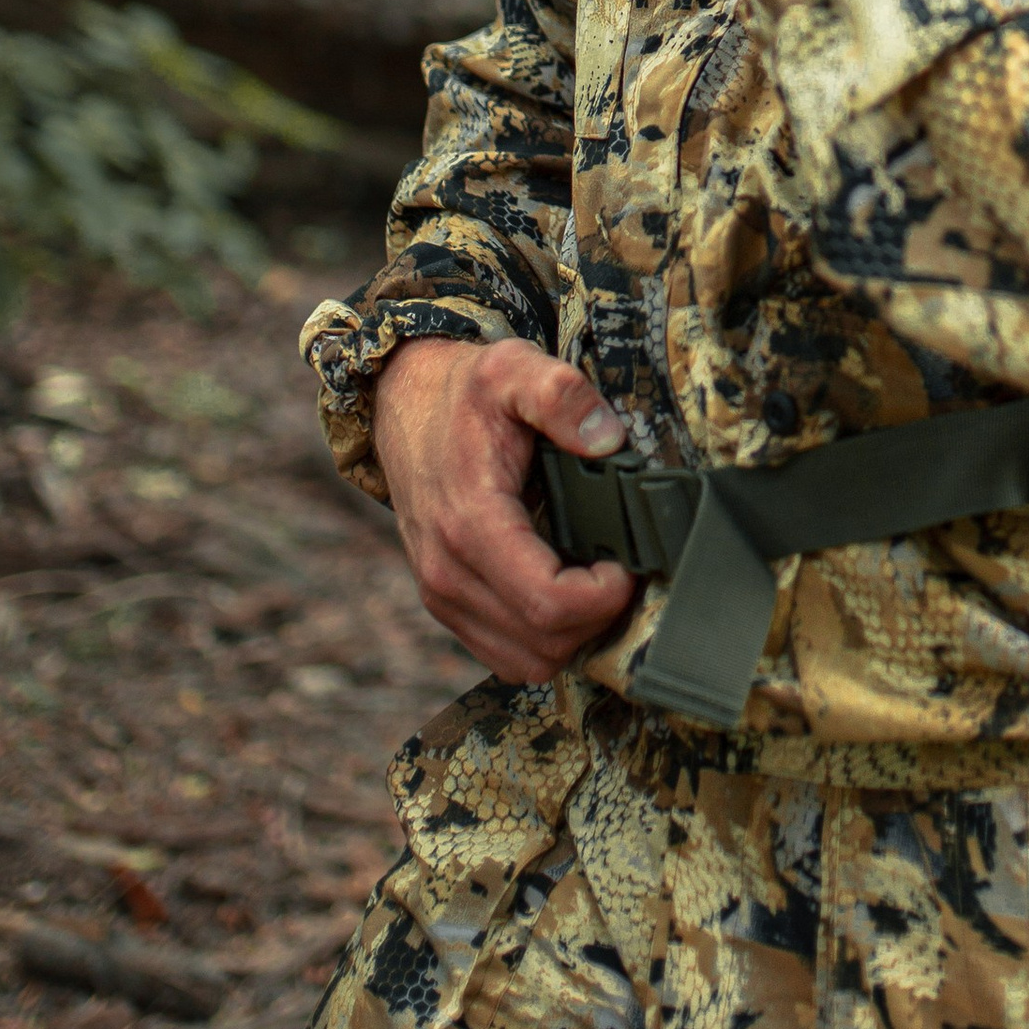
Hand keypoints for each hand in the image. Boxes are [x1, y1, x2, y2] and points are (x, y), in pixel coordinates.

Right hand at [375, 336, 638, 682]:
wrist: (402, 403)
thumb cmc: (462, 391)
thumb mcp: (512, 368)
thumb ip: (561, 395)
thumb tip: (607, 439)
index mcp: (470, 524)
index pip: (549, 605)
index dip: (605, 596)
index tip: (626, 562)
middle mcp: (448, 572)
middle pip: (544, 644)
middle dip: (597, 618)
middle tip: (619, 569)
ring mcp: (442, 593)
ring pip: (526, 660)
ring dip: (573, 634)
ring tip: (595, 582)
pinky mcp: (445, 601)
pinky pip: (505, 653)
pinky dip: (544, 638)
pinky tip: (564, 591)